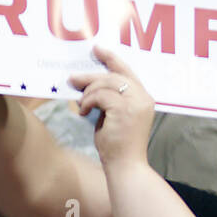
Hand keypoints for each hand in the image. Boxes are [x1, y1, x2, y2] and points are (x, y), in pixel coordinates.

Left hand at [69, 45, 154, 168]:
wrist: (126, 166)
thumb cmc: (118, 146)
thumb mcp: (114, 117)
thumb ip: (109, 101)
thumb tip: (88, 88)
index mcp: (144, 97)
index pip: (127, 71)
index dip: (111, 58)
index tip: (96, 49)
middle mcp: (143, 97)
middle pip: (114, 75)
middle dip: (91, 75)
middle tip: (72, 78)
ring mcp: (135, 103)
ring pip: (105, 83)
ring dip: (88, 93)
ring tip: (80, 105)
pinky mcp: (124, 110)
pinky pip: (100, 96)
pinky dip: (88, 102)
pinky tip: (84, 113)